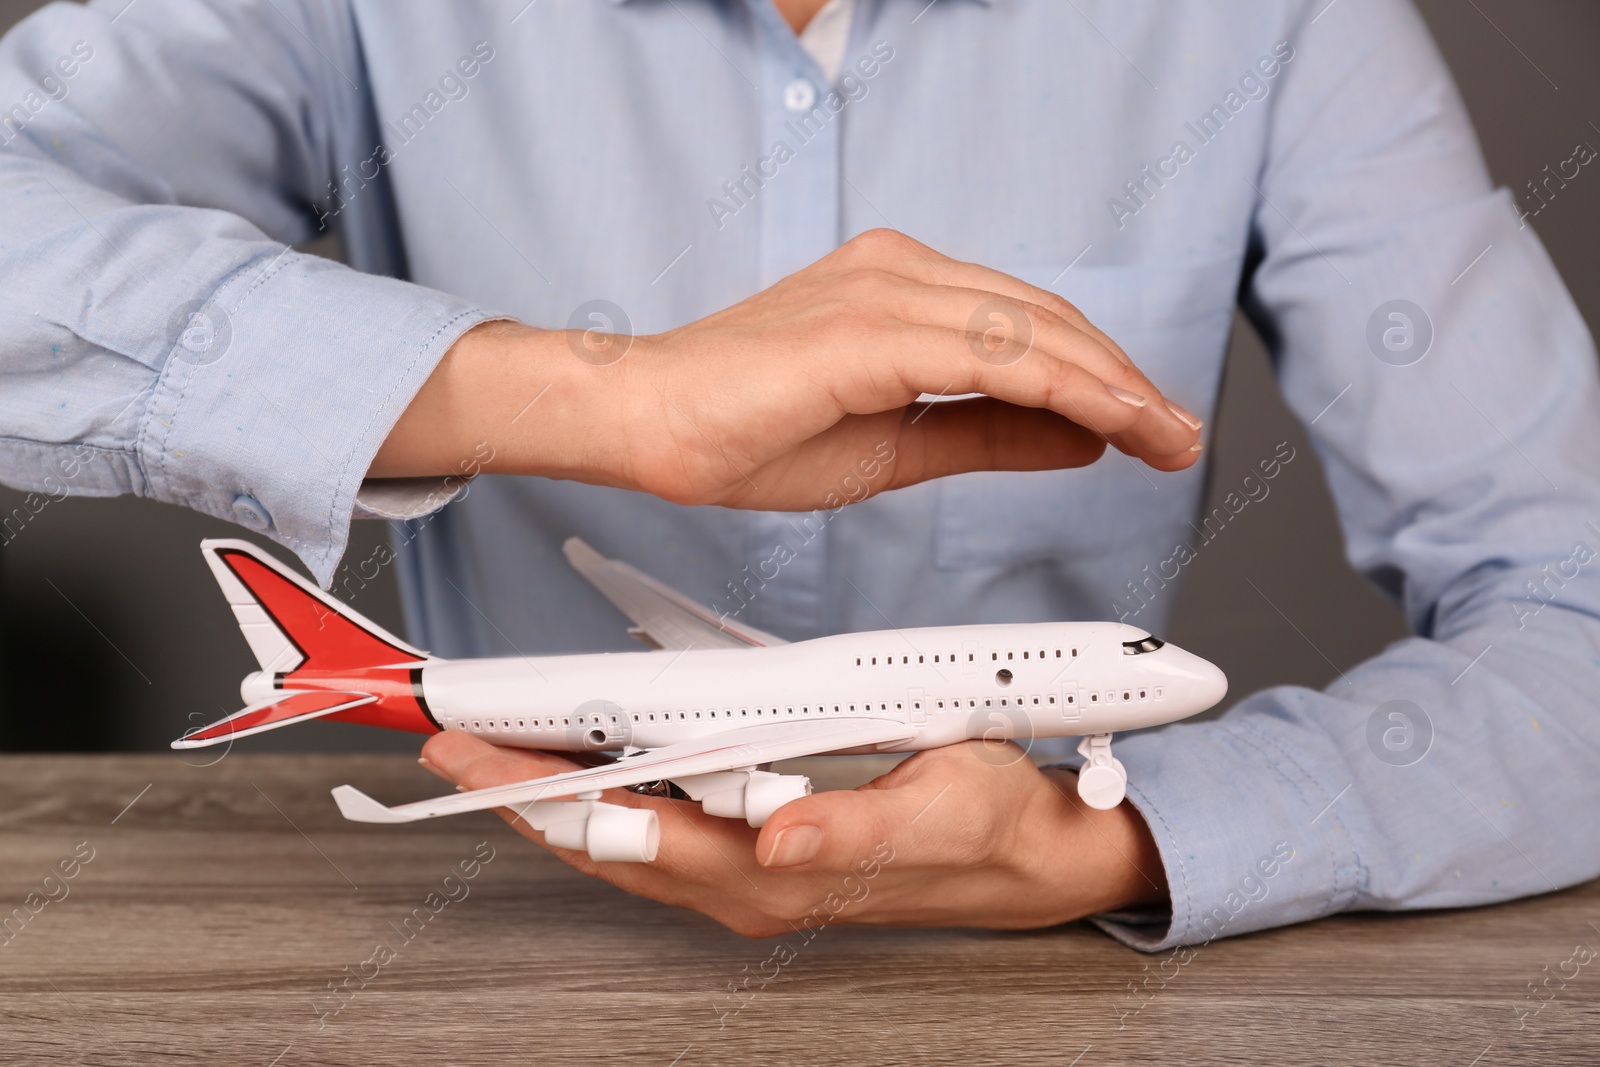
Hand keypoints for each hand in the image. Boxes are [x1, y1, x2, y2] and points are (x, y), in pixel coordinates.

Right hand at [372, 229, 1203, 507]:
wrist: (644, 423)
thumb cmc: (741, 432)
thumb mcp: (895, 445)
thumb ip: (986, 434)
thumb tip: (1075, 437)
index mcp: (898, 293)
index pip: (1028, 326)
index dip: (1101, 376)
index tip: (1150, 424)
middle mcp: (899, 274)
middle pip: (1046, 320)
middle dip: (1124, 380)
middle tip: (1177, 434)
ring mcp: (884, 291)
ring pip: (1033, 330)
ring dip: (1113, 384)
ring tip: (1165, 435)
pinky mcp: (868, 326)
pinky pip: (992, 354)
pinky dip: (1063, 387)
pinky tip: (1109, 420)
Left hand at [417, 730, 1169, 936]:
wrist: (1037, 854)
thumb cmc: (989, 825)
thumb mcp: (939, 812)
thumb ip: (854, 831)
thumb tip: (775, 838)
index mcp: (774, 876)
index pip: (626, 836)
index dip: (539, 797)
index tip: (474, 757)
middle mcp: (747, 884)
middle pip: (605, 843)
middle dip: (520, 797)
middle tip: (450, 745)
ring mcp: (751, 873)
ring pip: (625, 842)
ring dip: (554, 799)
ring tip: (496, 752)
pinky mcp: (764, 853)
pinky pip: (663, 832)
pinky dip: (609, 799)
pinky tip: (588, 772)